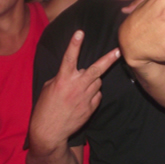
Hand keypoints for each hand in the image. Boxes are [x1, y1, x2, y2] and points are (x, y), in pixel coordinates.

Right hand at [30, 31, 119, 149]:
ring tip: (80, 89)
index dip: (75, 44)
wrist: (50, 131)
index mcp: (63, 79)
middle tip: (119, 51)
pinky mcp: (91, 108)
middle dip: (109, 59)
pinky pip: (97, 95)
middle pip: (97, 69)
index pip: (70, 58)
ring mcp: (85, 98)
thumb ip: (62, 77)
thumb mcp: (49, 87)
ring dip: (92, 81)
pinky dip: (92, 95)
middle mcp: (76, 86)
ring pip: (97, 82)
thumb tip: (74, 73)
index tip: (80, 32)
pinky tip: (82, 101)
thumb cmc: (46, 107)